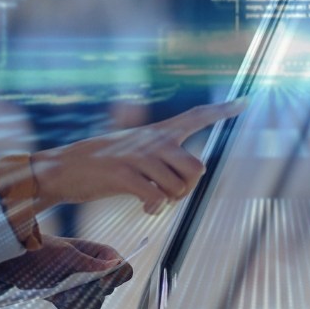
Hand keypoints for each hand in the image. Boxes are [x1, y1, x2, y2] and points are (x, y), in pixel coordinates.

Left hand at [0, 237, 132, 308]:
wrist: (18, 264)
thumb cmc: (42, 250)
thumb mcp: (66, 254)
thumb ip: (91, 263)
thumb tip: (116, 266)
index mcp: (101, 255)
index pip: (124, 270)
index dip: (115, 279)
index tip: (99, 281)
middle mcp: (97, 271)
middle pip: (109, 291)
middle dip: (88, 290)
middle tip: (70, 281)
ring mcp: (85, 286)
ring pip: (95, 304)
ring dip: (76, 300)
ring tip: (60, 288)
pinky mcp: (73, 299)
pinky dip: (69, 307)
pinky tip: (57, 296)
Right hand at [30, 98, 247, 214]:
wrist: (63, 169)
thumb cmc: (102, 166)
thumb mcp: (133, 152)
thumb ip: (161, 158)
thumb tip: (188, 179)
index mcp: (156, 132)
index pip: (195, 116)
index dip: (223, 110)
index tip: (247, 100)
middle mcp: (151, 140)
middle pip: (197, 168)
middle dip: (188, 189)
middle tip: (169, 195)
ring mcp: (137, 156)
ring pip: (179, 187)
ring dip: (169, 202)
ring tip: (151, 201)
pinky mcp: (124, 174)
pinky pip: (157, 197)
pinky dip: (154, 208)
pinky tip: (143, 208)